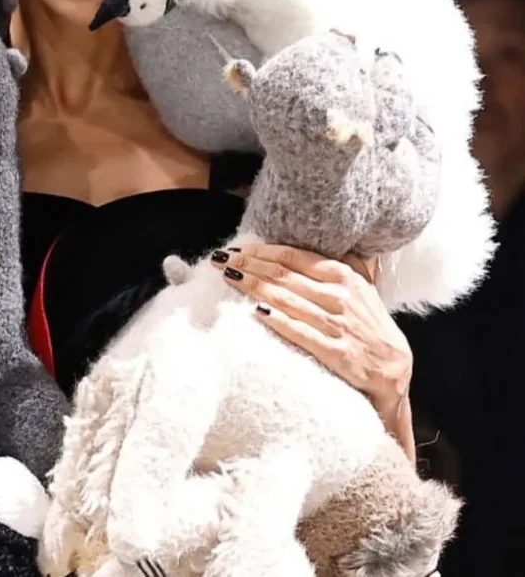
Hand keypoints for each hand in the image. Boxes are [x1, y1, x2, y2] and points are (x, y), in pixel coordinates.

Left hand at [210, 244, 412, 411]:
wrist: (393, 368)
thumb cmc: (368, 323)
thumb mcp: (360, 286)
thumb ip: (336, 265)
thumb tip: (303, 245)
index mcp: (344, 275)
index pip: (293, 256)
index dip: (260, 251)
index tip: (235, 248)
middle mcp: (341, 296)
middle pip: (284, 275)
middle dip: (248, 264)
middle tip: (221, 259)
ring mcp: (339, 324)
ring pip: (287, 300)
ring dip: (254, 287)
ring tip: (229, 277)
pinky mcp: (337, 352)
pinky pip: (301, 333)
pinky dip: (278, 321)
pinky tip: (256, 312)